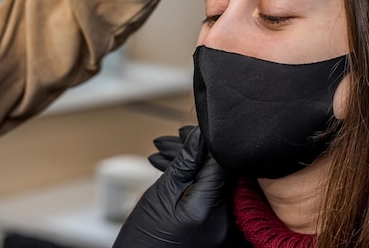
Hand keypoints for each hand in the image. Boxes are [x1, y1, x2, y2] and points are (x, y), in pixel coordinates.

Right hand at [112, 127, 233, 247]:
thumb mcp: (160, 195)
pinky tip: (183, 176)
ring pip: (217, 185)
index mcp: (208, 210)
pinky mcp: (221, 233)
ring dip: (198, 169)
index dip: (209, 145)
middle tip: (177, 141)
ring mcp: (224, 230)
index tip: (198, 132)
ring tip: (168, 157)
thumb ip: (184, 164)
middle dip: (200, 156)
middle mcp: (223, 222)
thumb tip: (199, 137)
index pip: (219, 165)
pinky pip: (215, 200)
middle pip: (220, 175)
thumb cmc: (143, 239)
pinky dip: (201, 187)